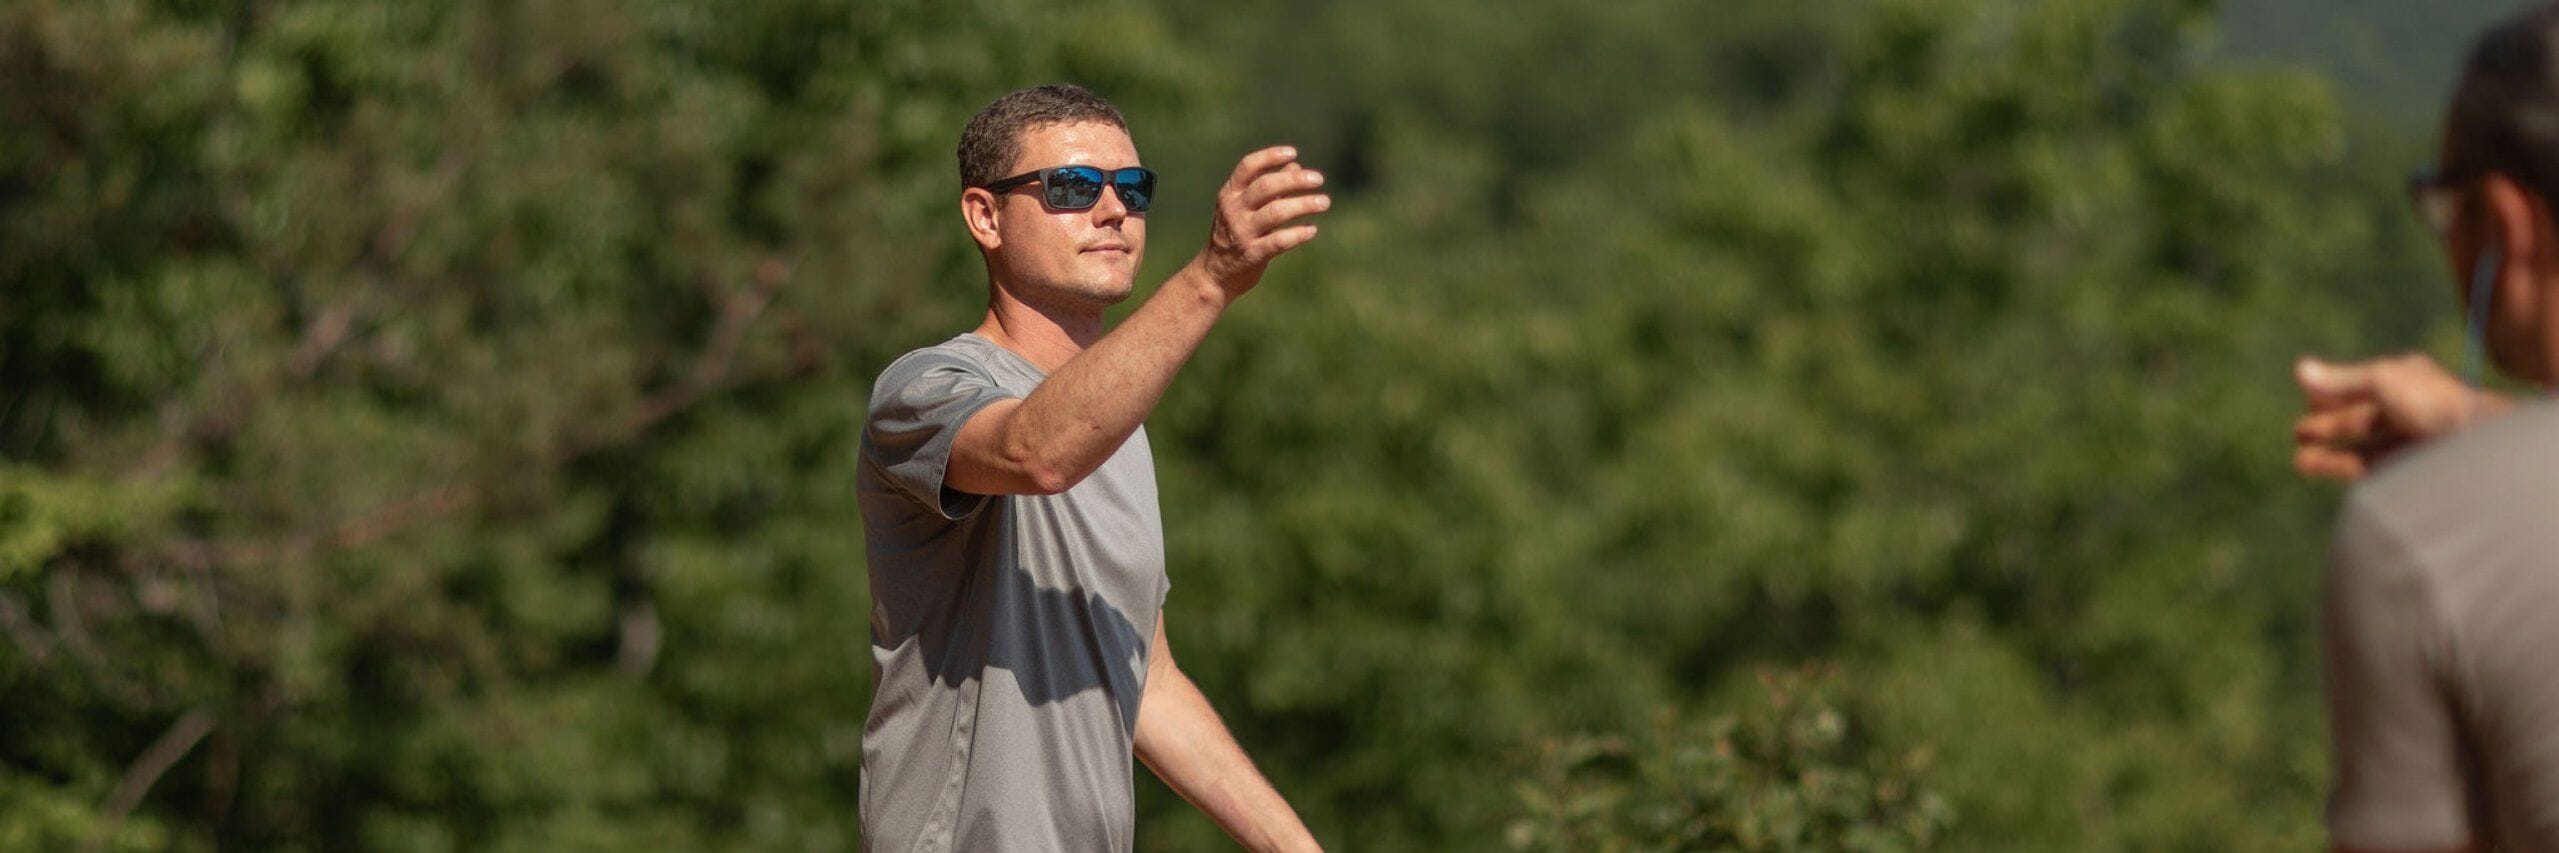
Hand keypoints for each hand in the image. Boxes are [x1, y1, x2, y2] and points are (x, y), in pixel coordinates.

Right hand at [1195, 146, 1329, 297]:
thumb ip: (1268, 187)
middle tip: (1319, 179)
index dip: (1270, 156)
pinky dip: (1298, 234)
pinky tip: (1312, 230)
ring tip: (1324, 202)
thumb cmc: (1235, 235)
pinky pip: (1279, 241)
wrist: (1215, 274)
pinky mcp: (1252, 254)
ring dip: (1303, 204)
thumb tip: (1295, 166)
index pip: (1248, 167)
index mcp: (1229, 194)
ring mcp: (1242, 232)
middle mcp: (1233, 210)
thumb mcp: (1245, 208)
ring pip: (1275, 212)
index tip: (1293, 153)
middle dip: (1295, 180)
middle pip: (1265, 186)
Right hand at [2292, 354, 2510, 479]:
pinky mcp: (2412, 471)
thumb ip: (2341, 379)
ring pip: (2364, 448)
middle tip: (2299, 434)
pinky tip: (2323, 468)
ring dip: (2331, 454)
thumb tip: (2300, 369)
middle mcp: (2411, 411)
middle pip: (2362, 419)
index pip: (2363, 385)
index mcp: (2408, 381)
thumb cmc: (2434, 404)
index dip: (2334, 392)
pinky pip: (2373, 468)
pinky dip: (2345, 467)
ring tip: (2300, 463)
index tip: (2308, 399)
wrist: (2477, 448)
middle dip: (2328, 426)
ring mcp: (2413, 443)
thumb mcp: (2381, 380)